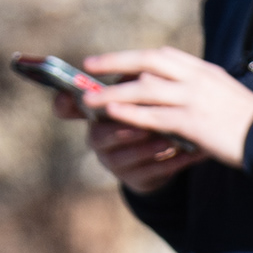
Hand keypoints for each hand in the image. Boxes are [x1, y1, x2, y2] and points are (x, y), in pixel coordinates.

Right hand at [56, 87, 207, 193]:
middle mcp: (98, 139)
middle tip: (140, 124)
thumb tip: (146, 73)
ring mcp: (115, 163)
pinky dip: (170, 163)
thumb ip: (135, 86)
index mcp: (94, 114)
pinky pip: (152, 173)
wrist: (161, 152)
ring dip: (148, 149)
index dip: (66, 104)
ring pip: (127, 157)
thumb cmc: (147, 114)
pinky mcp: (136, 180)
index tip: (81, 97)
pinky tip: (186, 154)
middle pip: (101, 135)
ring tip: (169, 141)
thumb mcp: (139, 97)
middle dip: (122, 130)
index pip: (68, 108)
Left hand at [81, 46, 252, 168]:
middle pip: (147, 62)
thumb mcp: (226, 99)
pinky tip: (112, 116)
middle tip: (89, 67)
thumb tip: (182, 97)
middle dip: (115, 64)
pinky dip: (130, 114)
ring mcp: (194, 99)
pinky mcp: (193, 122)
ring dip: (113, 93)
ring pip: (144, 90)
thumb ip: (202, 93)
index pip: (162, 56)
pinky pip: (154, 116)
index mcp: (203, 70)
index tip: (114, 62)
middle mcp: (196, 78)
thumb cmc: (252, 125)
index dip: (134, 58)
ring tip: (89, 100)